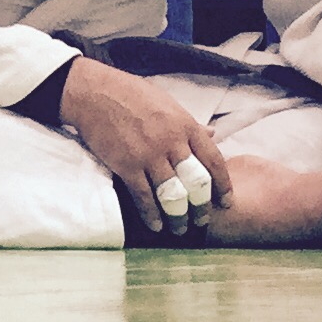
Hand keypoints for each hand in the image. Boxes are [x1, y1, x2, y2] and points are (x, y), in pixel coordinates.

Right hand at [58, 54, 235, 236]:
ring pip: (172, 194)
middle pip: (197, 183)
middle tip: (202, 220)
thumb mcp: (168, 104)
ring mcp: (149, 155)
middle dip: (202, 206)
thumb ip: (190, 124)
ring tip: (180, 228)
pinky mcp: (127, 165)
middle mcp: (172, 142)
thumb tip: (213, 133)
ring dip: (178, 216)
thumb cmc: (133, 95)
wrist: (96, 93)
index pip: (214, 161)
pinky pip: (143, 196)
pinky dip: (151, 214)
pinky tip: (155, 225)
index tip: (226, 201)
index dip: (223, 185)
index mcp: (186, 126)